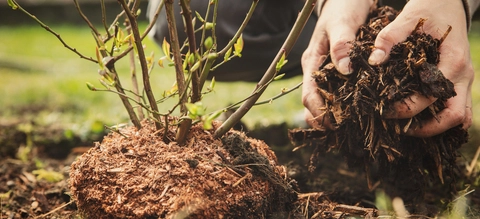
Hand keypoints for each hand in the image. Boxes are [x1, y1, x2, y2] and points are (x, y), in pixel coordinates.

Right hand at [301, 0, 373, 127]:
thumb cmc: (343, 7)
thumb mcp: (342, 23)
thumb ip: (342, 44)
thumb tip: (344, 70)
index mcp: (312, 62)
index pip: (308, 94)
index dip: (318, 112)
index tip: (333, 124)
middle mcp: (317, 70)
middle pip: (313, 103)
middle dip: (324, 120)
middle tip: (343, 133)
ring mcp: (327, 72)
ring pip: (324, 101)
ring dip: (333, 116)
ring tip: (351, 129)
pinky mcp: (339, 72)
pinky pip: (338, 93)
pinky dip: (344, 106)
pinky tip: (358, 114)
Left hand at [368, 0, 473, 136]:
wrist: (448, 4)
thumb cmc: (428, 10)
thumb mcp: (408, 18)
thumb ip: (389, 38)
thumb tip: (374, 60)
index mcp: (453, 61)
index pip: (432, 96)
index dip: (408, 108)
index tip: (385, 111)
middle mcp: (463, 75)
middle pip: (455, 116)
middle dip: (427, 128)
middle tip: (399, 129)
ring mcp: (464, 81)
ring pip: (460, 117)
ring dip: (437, 128)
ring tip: (407, 129)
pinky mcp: (459, 83)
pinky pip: (458, 110)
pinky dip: (442, 121)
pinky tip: (418, 121)